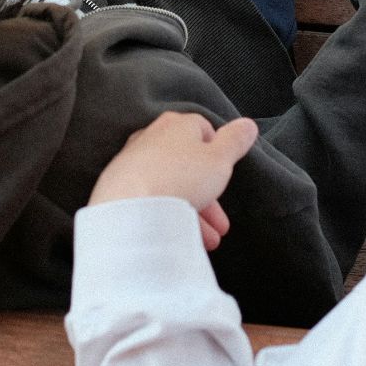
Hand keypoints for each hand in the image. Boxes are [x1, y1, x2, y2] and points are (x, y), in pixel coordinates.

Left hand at [90, 112, 258, 250]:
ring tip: (207, 241)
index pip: (204, 130)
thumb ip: (235, 141)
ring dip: (192, 213)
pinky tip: (180, 236)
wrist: (131, 208)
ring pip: (171, 186)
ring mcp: (132, 163)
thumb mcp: (220, 159)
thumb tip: (247, 125)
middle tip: (220, 224)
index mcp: (177, 124)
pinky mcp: (118, 187)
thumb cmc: (180, 178)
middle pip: (187, 165)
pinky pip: (152, 200)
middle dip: (208, 196)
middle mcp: (151, 138)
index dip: (218, 154)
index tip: (225, 176)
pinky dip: (168, 216)